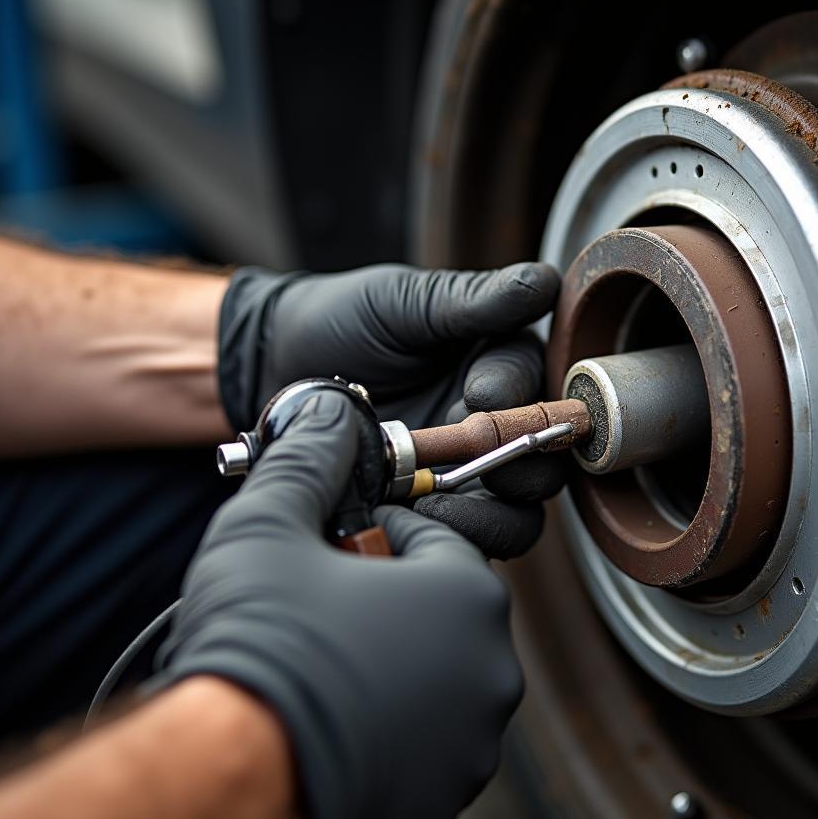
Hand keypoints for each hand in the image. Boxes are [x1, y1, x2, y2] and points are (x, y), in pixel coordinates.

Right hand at [153, 391, 521, 818]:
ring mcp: (472, 743)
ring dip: (393, 662)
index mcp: (467, 593)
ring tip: (328, 658)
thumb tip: (327, 413)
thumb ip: (310, 459)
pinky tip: (335, 718)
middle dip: (391, 594)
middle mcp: (490, 668)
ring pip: (437, 679)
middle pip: (442, 609)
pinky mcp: (442, 804)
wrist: (231, 777)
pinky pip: (422, 747)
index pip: (436, 536)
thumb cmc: (261, 640)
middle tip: (330, 598)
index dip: (382, 528)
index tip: (342, 538)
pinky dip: (390, 729)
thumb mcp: (272, 526)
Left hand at [218, 262, 565, 557]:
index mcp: (495, 363)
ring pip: (518, 512)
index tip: (478, 393)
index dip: (515, 390)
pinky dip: (454, 537)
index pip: (534, 379)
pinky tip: (414, 521)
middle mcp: (491, 423)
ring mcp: (465, 474)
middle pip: (543, 456)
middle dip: (520, 463)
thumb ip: (472, 300)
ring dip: (492, 513)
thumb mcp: (402, 304)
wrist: (272, 369)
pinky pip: (468, 538)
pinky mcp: (434, 511)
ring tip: (440, 503)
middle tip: (478, 461)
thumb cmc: (342, 322)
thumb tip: (545, 280)